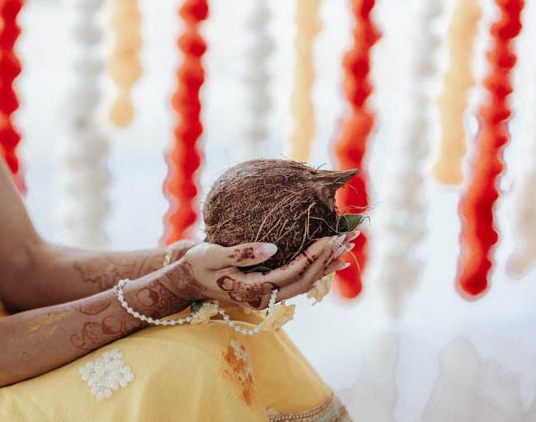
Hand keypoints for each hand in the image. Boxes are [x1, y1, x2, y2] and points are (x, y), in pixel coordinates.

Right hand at [162, 232, 358, 312]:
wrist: (187, 279)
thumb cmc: (197, 264)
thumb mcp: (212, 255)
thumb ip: (241, 253)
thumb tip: (273, 249)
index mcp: (253, 291)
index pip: (292, 273)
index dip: (313, 256)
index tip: (331, 237)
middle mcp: (264, 297)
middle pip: (305, 280)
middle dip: (327, 258)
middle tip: (347, 237)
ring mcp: (267, 295)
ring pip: (304, 282)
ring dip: (325, 264)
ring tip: (346, 246)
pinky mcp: (268, 287)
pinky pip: (297, 280)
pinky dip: (315, 268)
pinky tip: (329, 259)